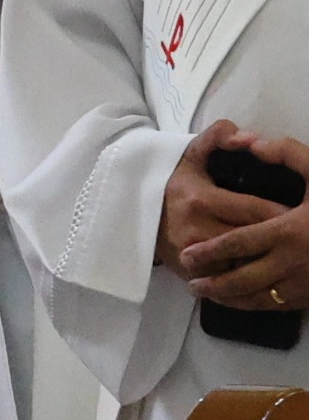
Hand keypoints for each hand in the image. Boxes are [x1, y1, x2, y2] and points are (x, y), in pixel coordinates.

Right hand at [178, 126, 308, 308]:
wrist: (129, 213)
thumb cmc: (170, 184)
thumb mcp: (190, 155)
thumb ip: (218, 137)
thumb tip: (249, 137)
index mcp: (202, 200)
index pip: (257, 210)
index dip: (286, 214)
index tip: (304, 215)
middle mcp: (199, 231)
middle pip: (256, 240)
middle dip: (283, 240)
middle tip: (304, 238)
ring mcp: (194, 257)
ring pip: (245, 266)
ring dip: (268, 263)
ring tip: (290, 258)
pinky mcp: (191, 275)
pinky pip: (230, 282)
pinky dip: (249, 280)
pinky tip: (266, 275)